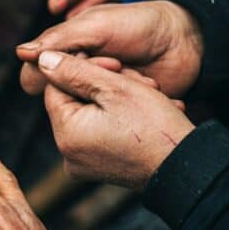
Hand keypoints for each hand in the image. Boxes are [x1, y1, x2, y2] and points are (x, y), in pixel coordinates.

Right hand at [17, 0, 203, 97]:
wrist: (187, 40)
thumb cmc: (140, 24)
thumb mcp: (97, 25)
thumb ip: (60, 39)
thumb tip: (21, 53)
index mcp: (66, 50)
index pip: (39, 72)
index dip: (56, 74)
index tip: (85, 68)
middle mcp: (78, 73)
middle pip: (62, 93)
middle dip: (92, 84)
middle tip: (119, 66)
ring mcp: (98, 93)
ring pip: (88, 109)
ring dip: (114, 95)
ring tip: (141, 78)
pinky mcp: (118, 109)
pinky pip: (112, 118)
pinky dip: (130, 108)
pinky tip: (151, 92)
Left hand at [37, 50, 195, 188]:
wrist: (186, 167)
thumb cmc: (154, 126)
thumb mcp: (114, 88)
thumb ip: (74, 71)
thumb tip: (42, 60)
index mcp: (65, 134)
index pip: (57, 88)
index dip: (82, 68)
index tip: (111, 63)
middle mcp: (67, 155)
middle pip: (75, 103)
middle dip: (106, 85)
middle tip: (139, 80)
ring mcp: (83, 164)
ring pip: (92, 116)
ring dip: (119, 99)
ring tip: (151, 95)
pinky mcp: (100, 169)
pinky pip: (103, 134)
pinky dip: (122, 120)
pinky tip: (149, 112)